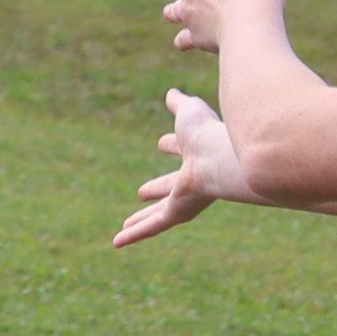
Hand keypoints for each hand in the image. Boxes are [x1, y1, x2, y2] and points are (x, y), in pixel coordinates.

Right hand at [116, 88, 244, 246]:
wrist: (219, 157)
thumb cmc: (208, 132)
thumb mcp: (188, 112)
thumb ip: (179, 103)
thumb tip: (172, 92)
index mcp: (196, 150)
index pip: (180, 148)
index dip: (171, 144)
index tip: (162, 143)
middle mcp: (191, 178)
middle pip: (169, 186)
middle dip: (156, 187)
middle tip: (141, 192)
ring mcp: (184, 199)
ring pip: (158, 213)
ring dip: (140, 220)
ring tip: (123, 227)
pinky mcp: (177, 214)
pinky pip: (152, 227)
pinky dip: (134, 235)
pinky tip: (116, 243)